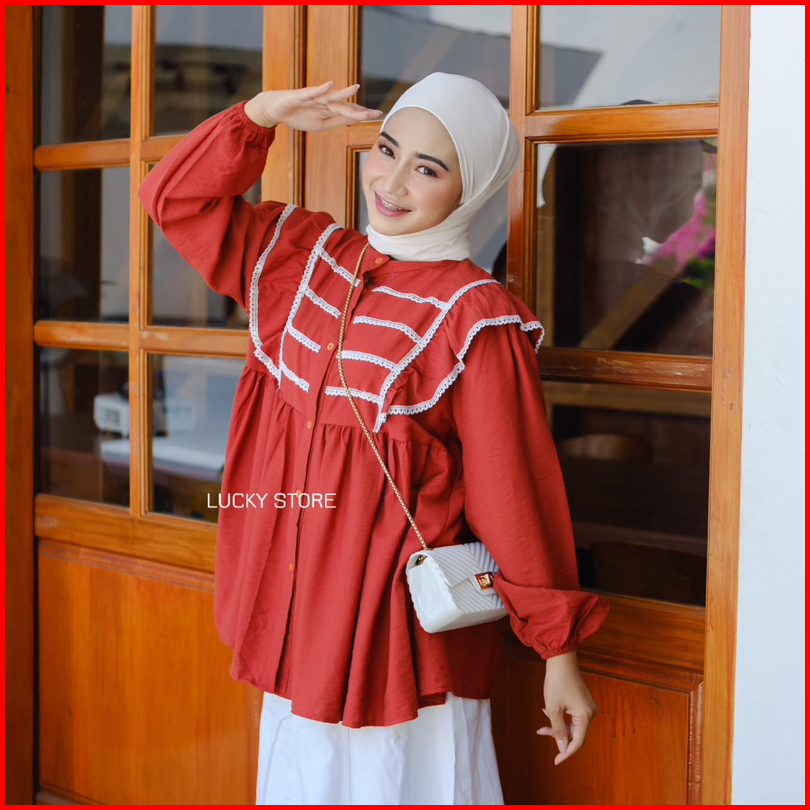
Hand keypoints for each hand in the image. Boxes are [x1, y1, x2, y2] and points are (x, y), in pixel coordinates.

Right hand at [244, 82, 381, 130]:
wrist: (277, 110)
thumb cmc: (299, 116)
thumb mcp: (321, 124)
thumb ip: (337, 121)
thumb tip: (354, 120)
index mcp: (330, 109)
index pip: (349, 112)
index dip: (363, 114)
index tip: (379, 115)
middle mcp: (324, 101)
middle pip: (344, 105)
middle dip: (358, 109)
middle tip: (374, 112)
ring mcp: (313, 97)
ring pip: (331, 97)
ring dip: (343, 93)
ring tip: (355, 88)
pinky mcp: (300, 95)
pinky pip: (311, 92)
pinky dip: (320, 88)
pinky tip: (329, 85)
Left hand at [536, 651, 597, 764]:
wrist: (561, 660)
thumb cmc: (556, 682)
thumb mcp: (553, 708)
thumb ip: (558, 730)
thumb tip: (562, 748)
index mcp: (585, 716)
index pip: (577, 742)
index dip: (566, 752)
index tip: (555, 761)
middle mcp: (590, 713)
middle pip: (575, 734)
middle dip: (558, 735)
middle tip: (541, 731)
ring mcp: (588, 707)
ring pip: (573, 725)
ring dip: (558, 726)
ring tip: (542, 723)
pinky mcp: (583, 702)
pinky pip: (573, 716)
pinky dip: (561, 717)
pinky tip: (547, 712)